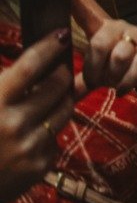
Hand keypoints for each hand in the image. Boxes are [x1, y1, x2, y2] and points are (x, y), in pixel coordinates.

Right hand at [0, 29, 72, 202]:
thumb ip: (0, 84)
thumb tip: (16, 66)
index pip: (30, 67)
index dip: (48, 47)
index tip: (59, 35)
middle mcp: (14, 124)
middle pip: (57, 86)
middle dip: (61, 74)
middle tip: (58, 69)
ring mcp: (29, 147)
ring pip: (64, 111)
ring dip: (59, 101)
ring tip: (47, 98)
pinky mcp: (39, 167)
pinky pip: (55, 139)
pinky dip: (47, 132)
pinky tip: (30, 134)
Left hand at [77, 17, 136, 99]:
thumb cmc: (121, 70)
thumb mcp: (98, 74)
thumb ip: (80, 80)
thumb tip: (59, 93)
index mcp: (100, 29)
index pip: (84, 10)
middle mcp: (118, 27)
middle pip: (98, 43)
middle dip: (95, 69)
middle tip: (98, 82)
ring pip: (119, 56)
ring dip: (113, 77)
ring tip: (114, 84)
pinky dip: (128, 81)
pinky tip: (123, 90)